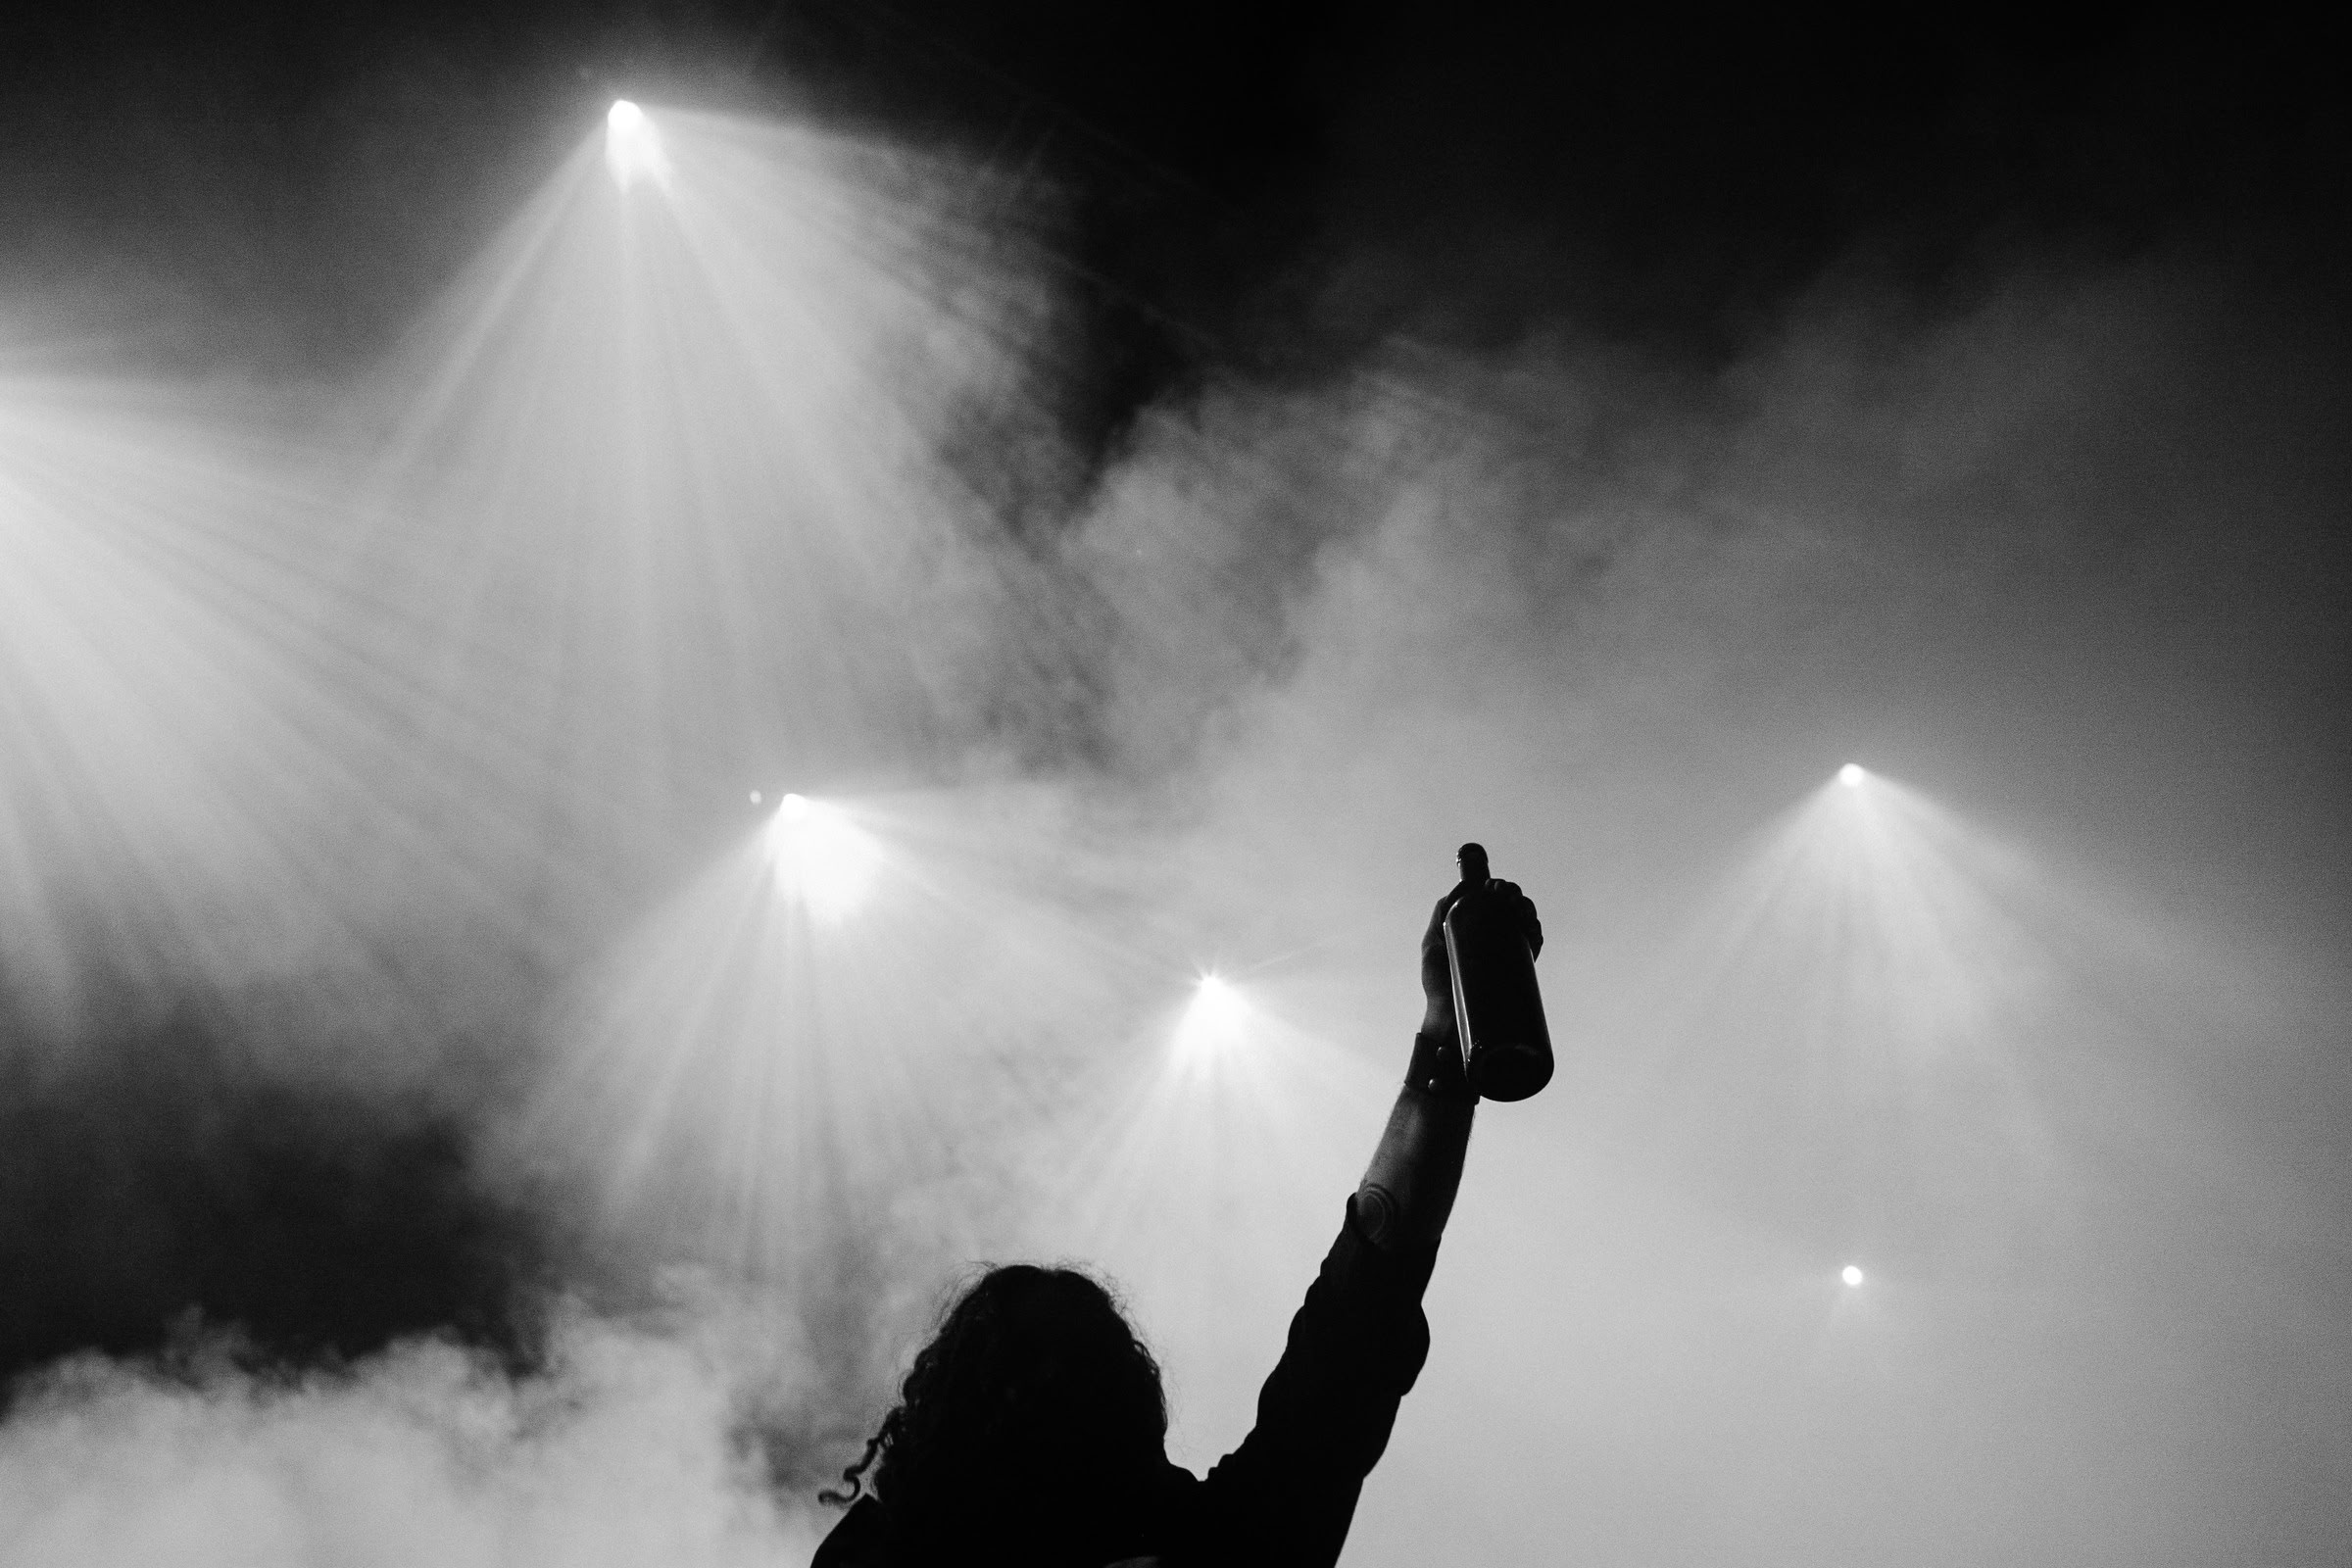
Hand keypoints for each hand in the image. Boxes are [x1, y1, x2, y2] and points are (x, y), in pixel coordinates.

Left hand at [1418, 877, 1541, 1034]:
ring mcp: (1506, 952)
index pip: (1494, 901)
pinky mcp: (1517, 969)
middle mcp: (1495, 937)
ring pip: (1526, 922)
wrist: (1448, 1018)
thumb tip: (1461, 887)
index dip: (1500, 888)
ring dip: (1527, 909)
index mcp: (1476, 927)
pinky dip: (1536, 932)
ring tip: (1518, 910)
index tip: (1494, 887)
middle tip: (1507, 897)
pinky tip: (1531, 927)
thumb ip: (1440, 915)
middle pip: (1513, 907)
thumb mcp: (1432, 943)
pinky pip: (1533, 945)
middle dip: (1515, 894)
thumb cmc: (1437, 984)